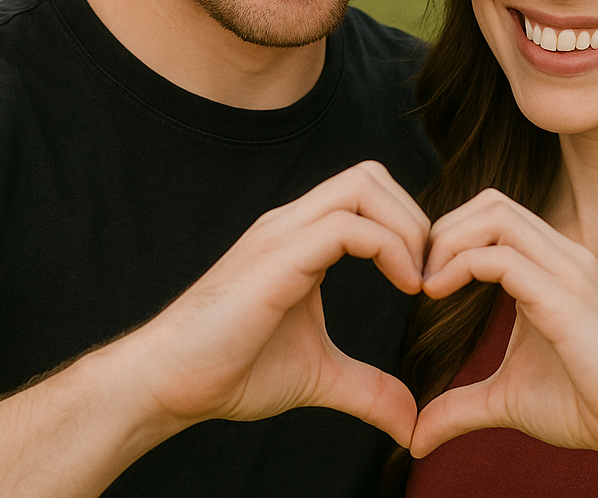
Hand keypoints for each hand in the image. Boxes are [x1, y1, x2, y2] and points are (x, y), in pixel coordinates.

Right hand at [125, 160, 429, 447]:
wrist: (168, 383)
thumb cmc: (232, 369)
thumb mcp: (319, 375)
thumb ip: (368, 388)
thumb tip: (411, 422)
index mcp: (302, 235)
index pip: (367, 191)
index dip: (408, 223)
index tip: (428, 278)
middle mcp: (293, 221)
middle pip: (371, 174)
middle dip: (414, 215)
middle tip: (430, 272)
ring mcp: (283, 233)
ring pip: (362, 185)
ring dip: (406, 226)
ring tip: (419, 280)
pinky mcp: (277, 256)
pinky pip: (346, 226)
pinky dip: (389, 247)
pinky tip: (405, 287)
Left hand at [409, 189, 597, 460]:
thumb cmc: (583, 405)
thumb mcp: (506, 397)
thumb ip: (460, 405)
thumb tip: (415, 436)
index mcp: (554, 262)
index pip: (494, 212)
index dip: (450, 233)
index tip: (422, 277)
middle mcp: (564, 253)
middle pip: (492, 202)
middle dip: (444, 229)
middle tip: (418, 275)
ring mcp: (569, 270)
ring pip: (496, 216)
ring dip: (448, 241)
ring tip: (427, 284)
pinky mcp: (566, 298)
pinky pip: (503, 259)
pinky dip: (461, 266)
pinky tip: (438, 294)